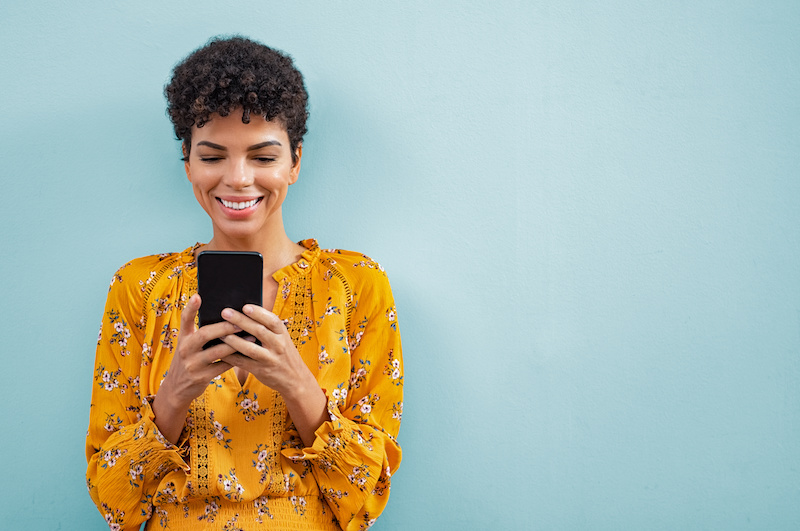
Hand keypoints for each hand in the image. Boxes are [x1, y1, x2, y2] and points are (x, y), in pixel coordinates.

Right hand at [152, 294, 239, 442]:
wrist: (177, 388)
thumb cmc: (190, 360)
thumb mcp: (189, 346)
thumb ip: (201, 333)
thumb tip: (227, 317)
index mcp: (183, 338)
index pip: (185, 319)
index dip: (191, 307)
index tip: (198, 295)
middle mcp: (185, 349)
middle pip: (205, 334)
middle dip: (224, 327)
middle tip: (240, 320)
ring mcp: (192, 364)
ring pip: (217, 351)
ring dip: (235, 344)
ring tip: (250, 337)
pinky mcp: (201, 377)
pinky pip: (222, 366)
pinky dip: (235, 359)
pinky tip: (247, 353)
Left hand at [220, 304, 328, 445]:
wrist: (296, 379)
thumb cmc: (284, 354)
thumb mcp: (282, 339)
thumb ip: (268, 329)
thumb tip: (244, 315)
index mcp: (283, 334)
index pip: (272, 320)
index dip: (259, 313)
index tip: (245, 306)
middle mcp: (278, 345)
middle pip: (258, 331)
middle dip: (241, 321)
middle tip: (225, 313)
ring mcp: (270, 359)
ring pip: (250, 348)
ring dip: (234, 340)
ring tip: (221, 333)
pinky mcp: (261, 371)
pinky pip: (243, 363)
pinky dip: (231, 356)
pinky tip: (221, 351)